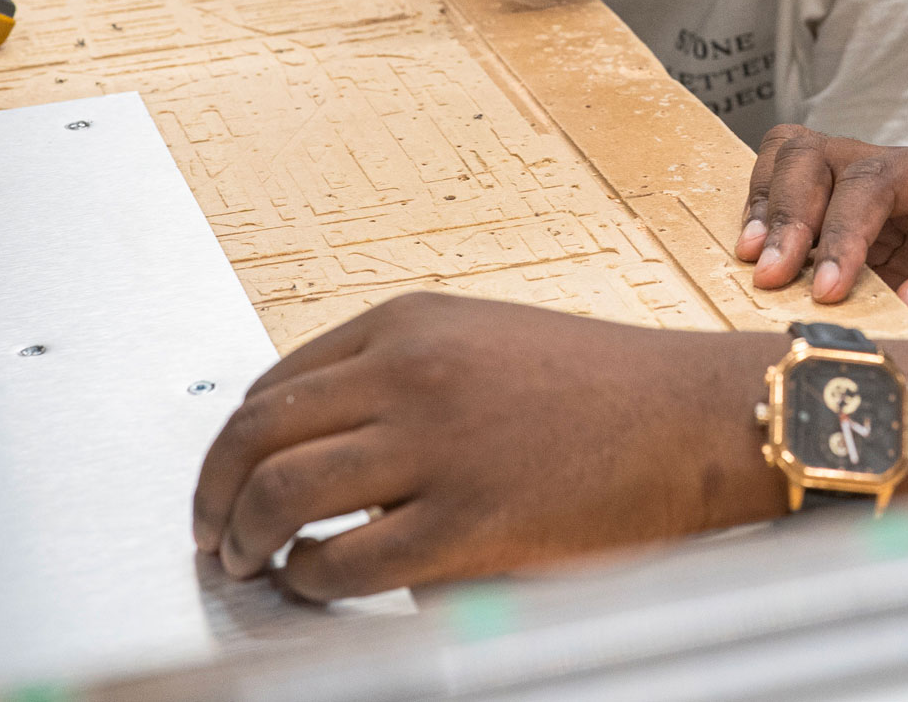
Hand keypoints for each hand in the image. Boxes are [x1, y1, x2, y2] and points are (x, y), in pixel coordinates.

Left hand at [191, 293, 783, 598]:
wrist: (696, 417)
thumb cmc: (605, 388)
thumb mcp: (486, 343)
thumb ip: (403, 378)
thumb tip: (318, 446)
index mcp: (410, 323)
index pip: (275, 383)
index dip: (233, 444)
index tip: (225, 480)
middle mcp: (410, 373)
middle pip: (257, 434)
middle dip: (213, 493)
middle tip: (211, 534)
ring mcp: (436, 446)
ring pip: (281, 496)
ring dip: (245, 540)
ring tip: (251, 565)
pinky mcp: (467, 522)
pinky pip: (346, 563)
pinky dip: (311, 582)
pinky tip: (318, 585)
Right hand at [736, 127, 907, 336]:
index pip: (875, 180)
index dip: (843, 228)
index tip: (830, 289)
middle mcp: (904, 174)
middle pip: (816, 153)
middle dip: (786, 208)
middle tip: (770, 273)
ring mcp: (876, 203)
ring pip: (794, 167)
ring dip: (766, 210)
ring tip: (755, 267)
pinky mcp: (860, 237)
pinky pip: (798, 215)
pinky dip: (771, 233)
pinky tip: (761, 273)